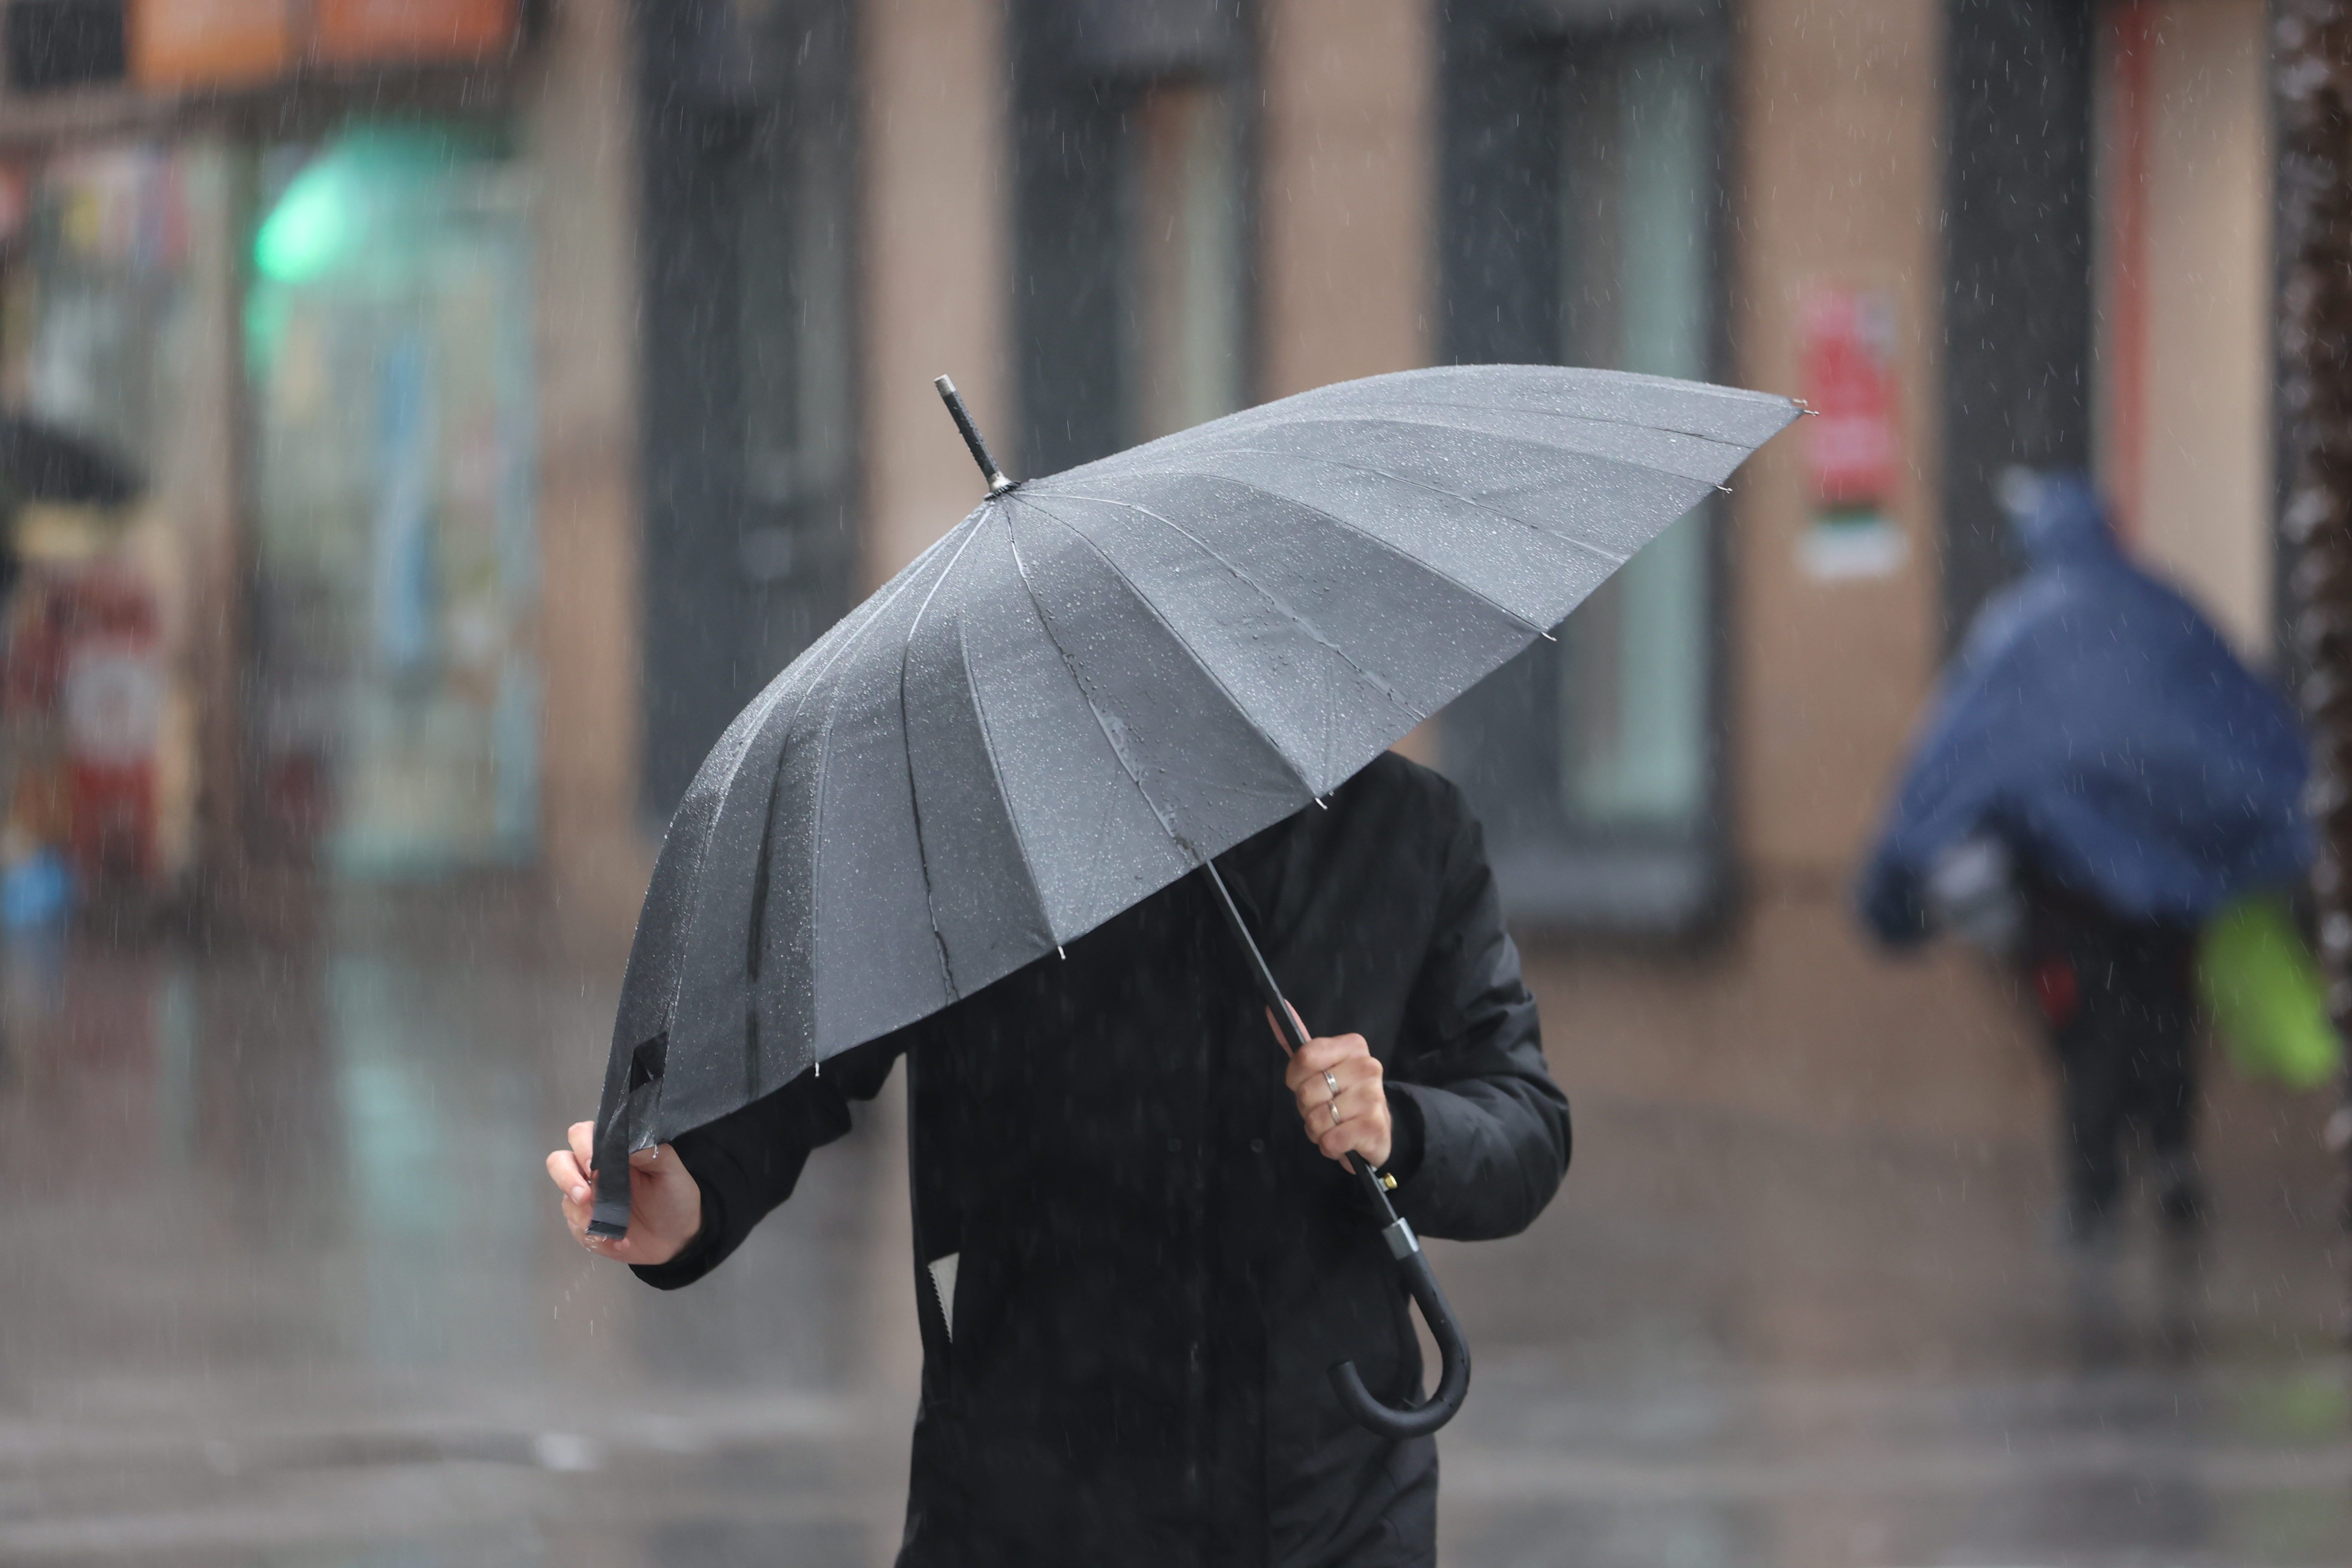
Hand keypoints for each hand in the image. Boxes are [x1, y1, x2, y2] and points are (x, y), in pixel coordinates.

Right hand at [546, 1120, 702, 1266]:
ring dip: (584, 1215)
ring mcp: (587, 1200)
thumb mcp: (670, 1169)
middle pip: (559, 1162)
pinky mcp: (585, 1226)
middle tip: (586, 1196)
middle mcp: (593, 1172)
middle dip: (566, 1178)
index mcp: (612, 1151)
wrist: (679, 1237)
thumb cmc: (674, 1196)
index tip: (594, 1163)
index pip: (582, 1135)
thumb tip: (624, 1142)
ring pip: (566, 1200)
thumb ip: (649, 1151)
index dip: (582, 1146)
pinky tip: (620, 1242)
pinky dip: (596, 1236)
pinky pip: (577, 1229)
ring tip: (612, 1228)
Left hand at [1276, 1009, 1391, 1168]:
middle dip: (1306, 1108)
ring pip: (1317, 1119)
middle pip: (1306, 1091)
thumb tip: (1271, 1009)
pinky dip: (1329, 1146)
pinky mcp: (1375, 1128)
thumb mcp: (1319, 1066)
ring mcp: (1374, 1097)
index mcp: (1353, 1046)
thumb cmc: (1340, 1095)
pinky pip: (1330, 1141)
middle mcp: (1368, 1067)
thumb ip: (1295, 1041)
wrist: (1374, 1131)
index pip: (1304, 1056)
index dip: (1295, 1077)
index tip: (1304, 1083)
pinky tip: (1342, 1140)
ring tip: (1333, 1125)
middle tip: (1323, 1108)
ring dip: (1317, 1130)